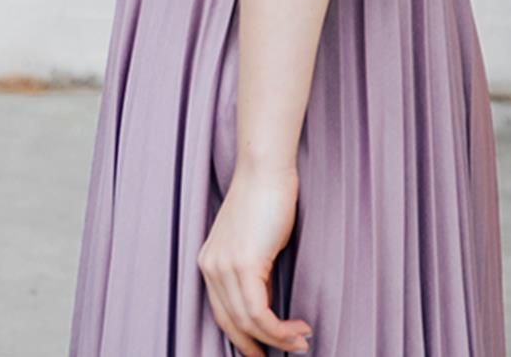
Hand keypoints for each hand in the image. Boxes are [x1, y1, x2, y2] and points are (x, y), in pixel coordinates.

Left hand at [198, 167, 309, 355]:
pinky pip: (258, 312)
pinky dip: (280, 328)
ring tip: (302, 341)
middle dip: (260, 345)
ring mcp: (224, 266)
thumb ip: (252, 273)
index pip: (221, 314)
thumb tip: (266, 304)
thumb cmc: (265, 202)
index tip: (262, 352)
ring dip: (279, 338)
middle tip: (289, 351)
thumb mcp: (253, 245)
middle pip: (232, 323)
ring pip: (248, 322)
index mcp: (209, 263)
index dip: (243, 338)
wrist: (265, 172)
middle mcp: (210, 267)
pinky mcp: (243, 264)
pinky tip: (299, 328)